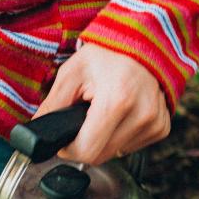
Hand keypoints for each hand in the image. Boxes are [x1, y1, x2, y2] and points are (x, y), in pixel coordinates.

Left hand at [34, 44, 170, 164]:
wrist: (144, 42)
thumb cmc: (107, 53)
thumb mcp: (72, 72)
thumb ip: (52, 105)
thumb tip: (37, 132)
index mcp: (117, 100)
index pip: (87, 151)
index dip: (70, 149)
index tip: (66, 139)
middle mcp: (141, 114)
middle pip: (101, 156)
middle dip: (86, 144)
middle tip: (84, 121)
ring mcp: (154, 123)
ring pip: (116, 154)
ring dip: (104, 140)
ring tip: (105, 112)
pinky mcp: (161, 128)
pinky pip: (132, 148)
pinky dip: (121, 137)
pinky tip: (122, 115)